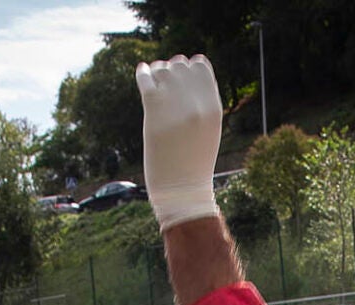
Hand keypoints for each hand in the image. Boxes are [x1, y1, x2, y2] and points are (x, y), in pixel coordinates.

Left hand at [136, 55, 222, 229]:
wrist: (181, 190)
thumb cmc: (193, 165)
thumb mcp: (208, 131)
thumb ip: (202, 105)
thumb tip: (186, 82)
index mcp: (213, 106)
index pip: (201, 65)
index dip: (189, 68)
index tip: (180, 79)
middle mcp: (196, 101)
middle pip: (180, 64)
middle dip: (171, 70)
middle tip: (163, 83)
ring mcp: (175, 103)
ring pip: (163, 68)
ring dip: (156, 72)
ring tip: (153, 83)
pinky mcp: (154, 107)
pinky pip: (146, 77)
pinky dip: (142, 73)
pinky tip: (141, 73)